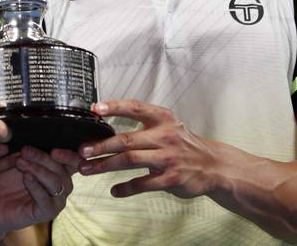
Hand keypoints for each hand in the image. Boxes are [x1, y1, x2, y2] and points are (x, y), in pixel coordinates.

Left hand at [0, 146, 80, 234]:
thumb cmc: (7, 178)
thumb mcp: (19, 158)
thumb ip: (31, 149)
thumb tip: (38, 135)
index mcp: (59, 170)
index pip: (75, 162)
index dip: (69, 155)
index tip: (54, 150)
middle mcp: (62, 186)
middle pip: (62, 170)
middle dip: (43, 158)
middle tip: (25, 151)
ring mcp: (56, 200)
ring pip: (56, 182)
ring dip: (38, 170)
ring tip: (20, 163)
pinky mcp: (47, 213)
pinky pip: (46, 200)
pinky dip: (36, 186)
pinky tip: (26, 177)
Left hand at [78, 99, 220, 198]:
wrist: (213, 165)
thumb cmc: (182, 143)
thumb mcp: (167, 125)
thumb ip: (143, 124)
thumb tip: (105, 123)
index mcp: (162, 118)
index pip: (135, 107)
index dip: (114, 107)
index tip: (94, 108)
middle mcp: (165, 136)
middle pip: (127, 139)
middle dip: (101, 145)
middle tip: (82, 150)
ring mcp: (168, 158)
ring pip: (130, 160)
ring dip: (105, 165)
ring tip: (87, 169)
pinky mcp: (171, 179)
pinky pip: (143, 184)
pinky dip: (126, 188)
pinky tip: (114, 190)